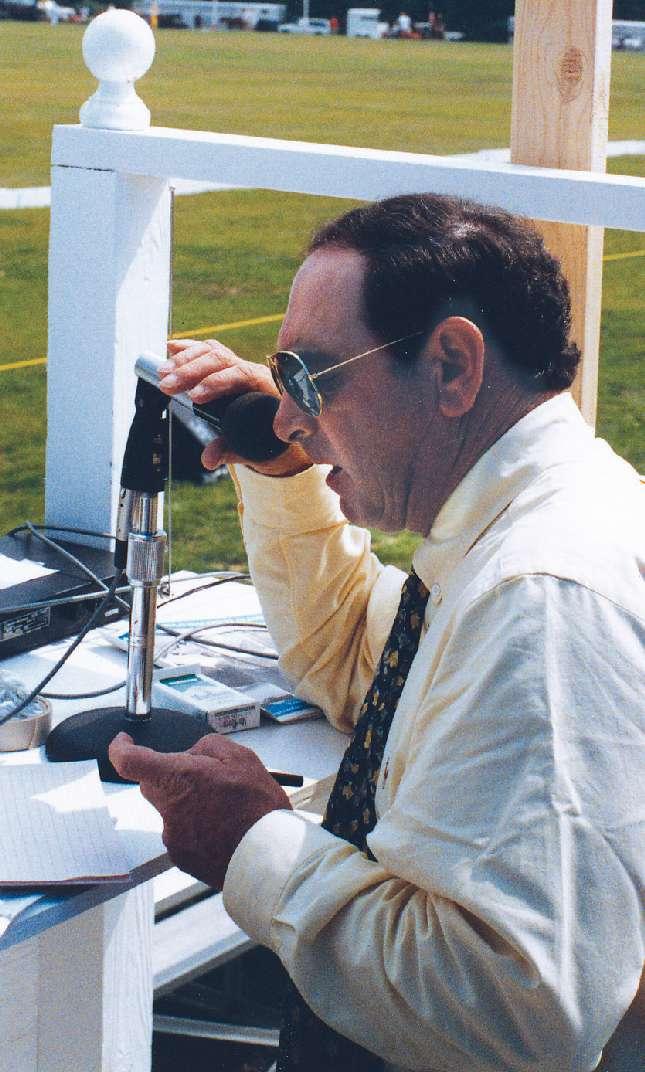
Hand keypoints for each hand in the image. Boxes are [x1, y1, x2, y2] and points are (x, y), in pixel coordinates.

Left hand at [108, 731, 291, 888]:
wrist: (269, 856)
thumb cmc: (258, 807)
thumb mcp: (241, 757)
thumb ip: (207, 747)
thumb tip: (191, 755)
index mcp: (179, 778)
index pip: (129, 761)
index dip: (120, 749)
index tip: (123, 743)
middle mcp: (169, 809)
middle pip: (153, 785)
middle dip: (171, 778)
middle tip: (205, 779)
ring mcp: (173, 836)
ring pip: (170, 810)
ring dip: (188, 805)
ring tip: (224, 810)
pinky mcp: (181, 858)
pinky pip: (181, 834)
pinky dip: (196, 829)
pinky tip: (223, 829)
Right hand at [161, 339, 310, 476]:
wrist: (278, 429)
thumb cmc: (268, 438)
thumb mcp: (253, 449)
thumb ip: (230, 452)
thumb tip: (208, 460)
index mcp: (264, 388)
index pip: (241, 375)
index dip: (216, 382)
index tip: (194, 397)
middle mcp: (251, 370)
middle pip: (221, 359)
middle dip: (191, 370)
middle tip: (167, 386)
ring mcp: (238, 364)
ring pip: (211, 351)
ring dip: (184, 360)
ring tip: (162, 373)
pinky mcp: (225, 364)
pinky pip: (207, 351)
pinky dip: (188, 349)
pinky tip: (169, 349)